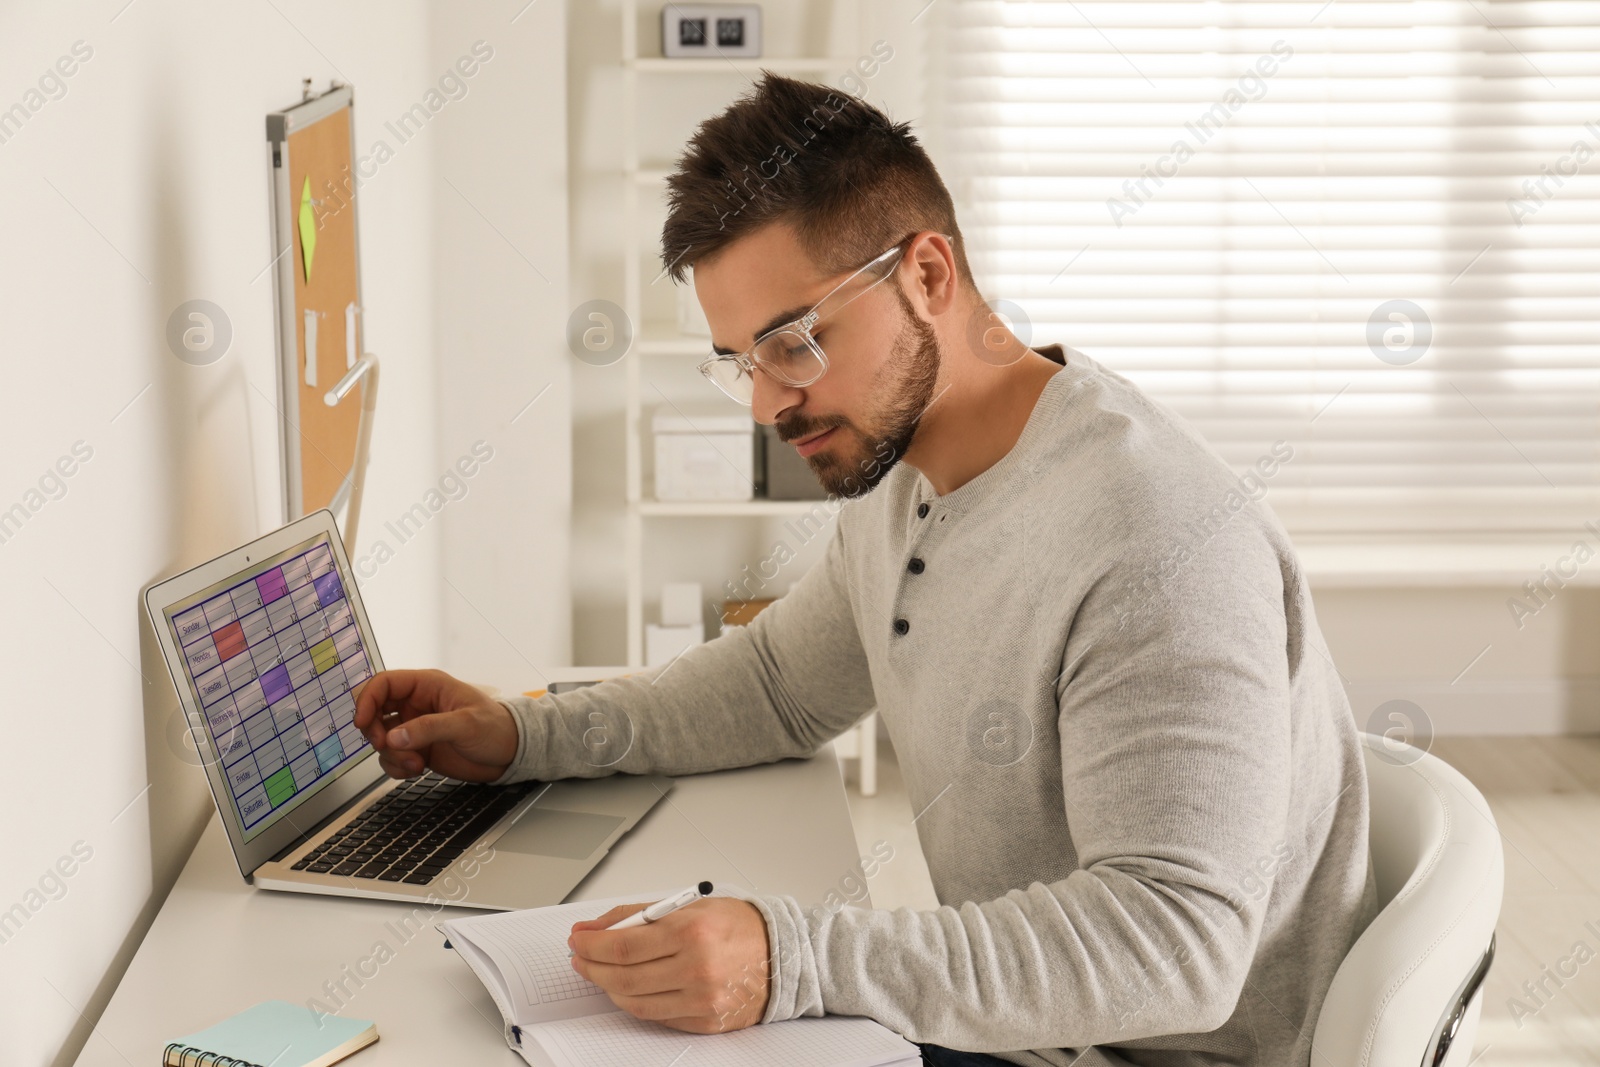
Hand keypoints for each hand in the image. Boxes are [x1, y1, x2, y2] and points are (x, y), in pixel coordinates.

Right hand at [352, 669, 518, 781]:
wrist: (510, 754)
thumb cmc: (496, 728)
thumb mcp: (466, 725)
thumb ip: (429, 728)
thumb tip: (394, 736)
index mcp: (427, 685)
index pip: (384, 683)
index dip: (367, 700)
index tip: (361, 723)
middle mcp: (416, 704)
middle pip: (374, 710)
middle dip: (373, 731)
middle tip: (385, 746)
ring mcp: (415, 727)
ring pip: (381, 737)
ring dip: (390, 754)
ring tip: (415, 763)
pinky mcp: (417, 748)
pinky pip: (392, 757)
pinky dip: (396, 767)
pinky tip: (416, 770)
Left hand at [568, 897, 771, 1033]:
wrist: (781, 955)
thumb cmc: (737, 926)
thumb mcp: (688, 906)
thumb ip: (637, 916)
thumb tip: (593, 928)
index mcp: (691, 932)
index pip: (623, 945)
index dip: (592, 945)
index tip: (578, 940)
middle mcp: (697, 968)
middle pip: (623, 976)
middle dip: (592, 967)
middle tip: (581, 956)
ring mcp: (701, 999)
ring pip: (634, 1001)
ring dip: (608, 987)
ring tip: (601, 972)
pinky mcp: (704, 1021)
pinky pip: (656, 1016)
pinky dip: (634, 1002)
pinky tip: (627, 988)